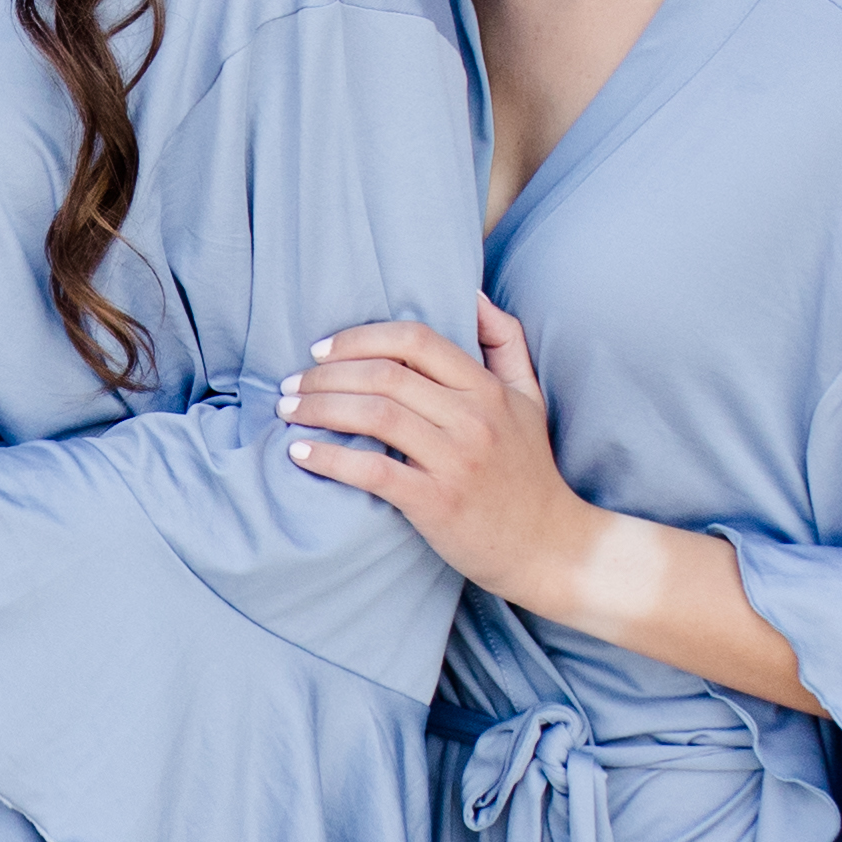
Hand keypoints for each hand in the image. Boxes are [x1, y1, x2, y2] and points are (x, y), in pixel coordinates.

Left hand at [283, 304, 819, 708]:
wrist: (553, 548)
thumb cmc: (531, 472)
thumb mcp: (530, 399)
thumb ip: (505, 341)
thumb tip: (472, 292)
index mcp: (489, 389)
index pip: (415, 340)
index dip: (361, 336)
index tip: (321, 349)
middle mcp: (473, 418)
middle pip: (385, 374)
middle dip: (326, 373)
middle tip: (291, 384)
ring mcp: (456, 460)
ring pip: (374, 415)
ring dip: (319, 408)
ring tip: (288, 412)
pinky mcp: (438, 503)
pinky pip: (372, 471)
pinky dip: (330, 458)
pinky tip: (301, 454)